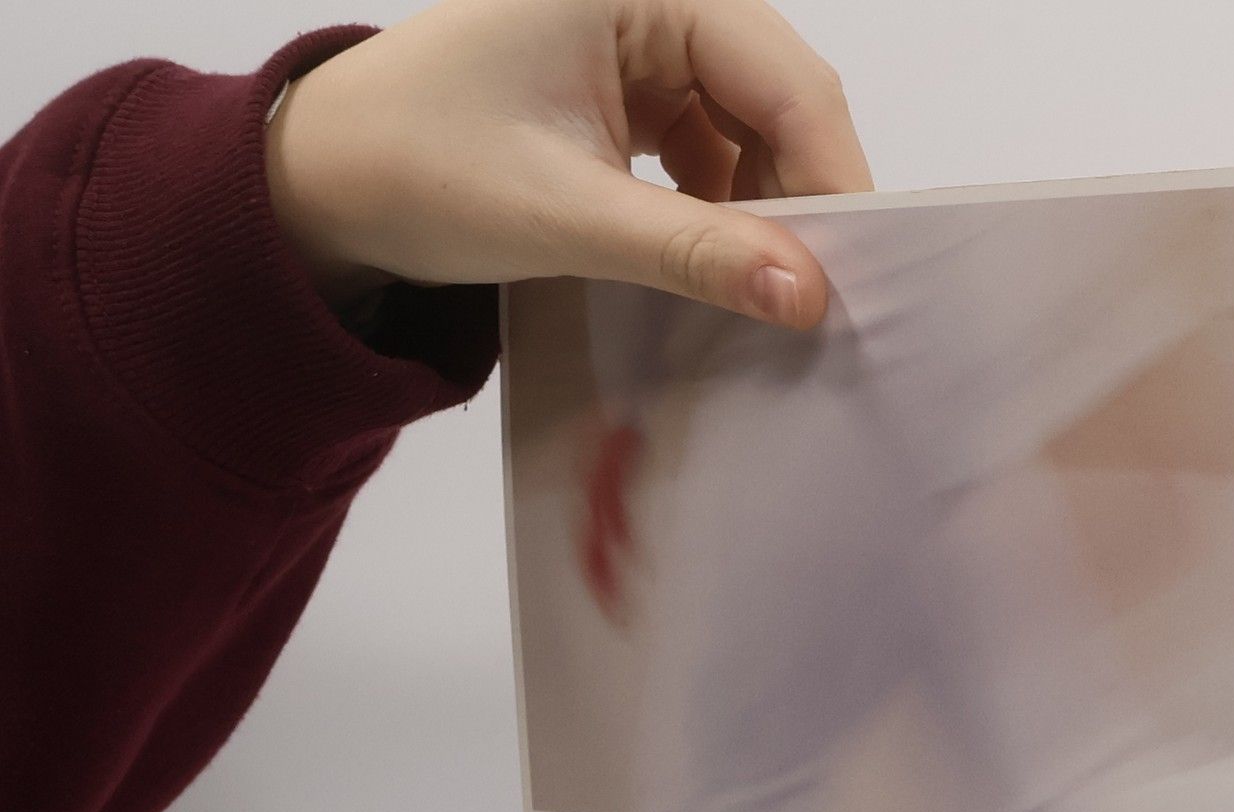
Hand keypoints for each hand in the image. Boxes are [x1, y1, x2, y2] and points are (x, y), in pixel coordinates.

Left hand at [265, 0, 870, 327]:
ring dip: (770, 214)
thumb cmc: (414, 165)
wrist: (327, 178)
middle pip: (781, 100)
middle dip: (806, 199)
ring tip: (770, 295)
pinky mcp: (636, 93)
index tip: (862, 273)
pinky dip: (730, 214)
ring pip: (756, 131)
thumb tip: (805, 293)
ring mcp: (646, 43)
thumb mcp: (563, 214)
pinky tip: (724, 270)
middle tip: (824, 300)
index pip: (782, 78)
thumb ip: (692, 251)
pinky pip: (717, 152)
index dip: (832, 176)